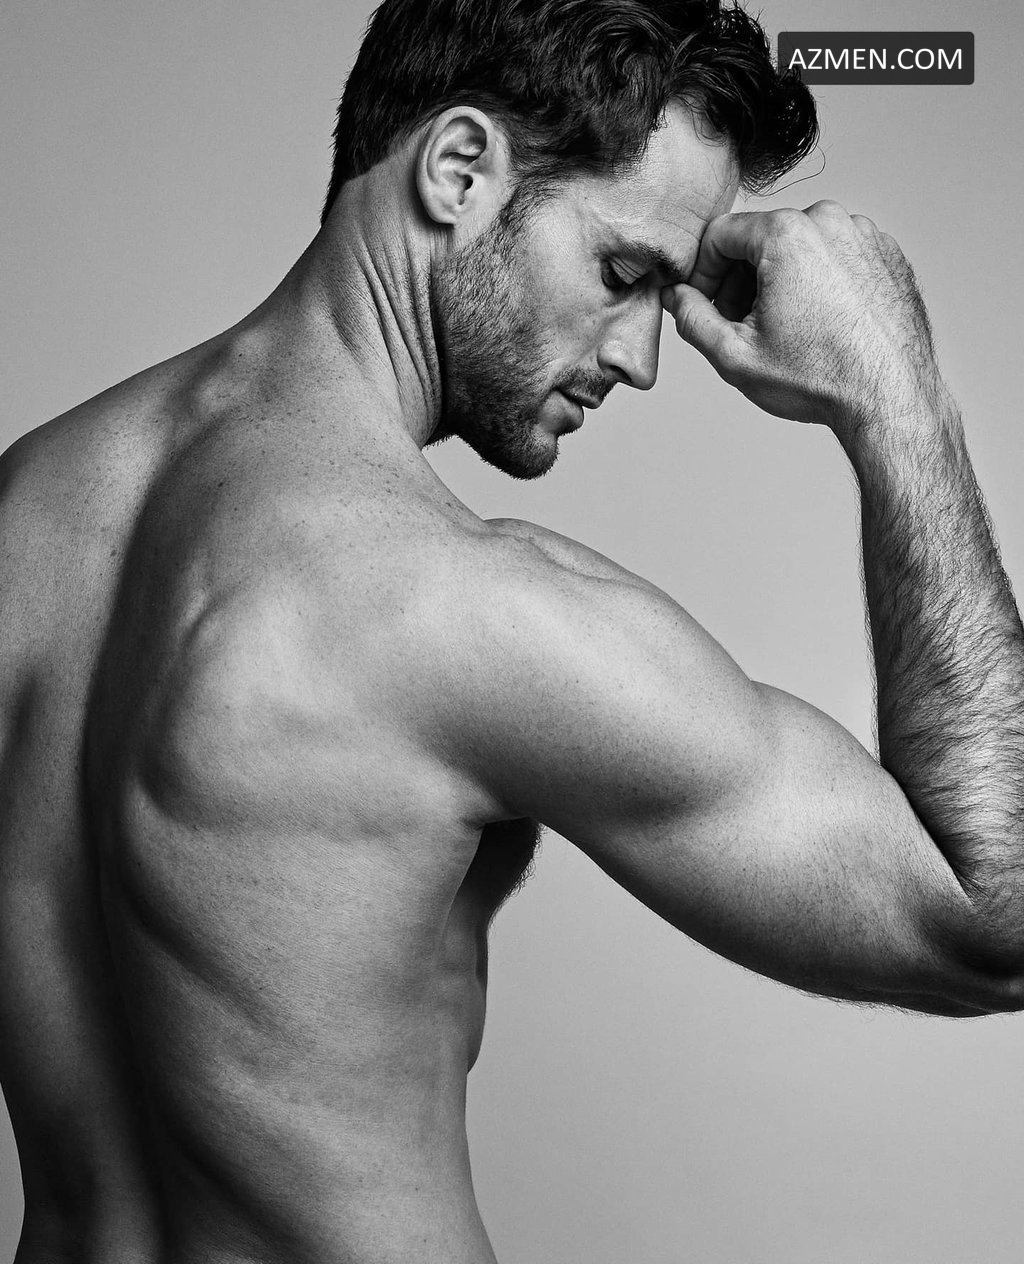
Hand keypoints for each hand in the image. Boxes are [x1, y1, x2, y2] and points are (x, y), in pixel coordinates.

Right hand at [662, 200, 942, 434]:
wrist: (890, 399)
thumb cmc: (819, 379)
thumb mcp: (733, 356)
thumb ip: (692, 318)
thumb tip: (676, 297)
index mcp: (785, 233)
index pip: (720, 236)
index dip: (702, 275)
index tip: (705, 308)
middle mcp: (828, 219)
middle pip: (761, 239)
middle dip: (743, 280)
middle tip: (743, 328)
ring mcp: (864, 233)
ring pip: (801, 247)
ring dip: (781, 281)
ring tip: (785, 330)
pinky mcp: (888, 252)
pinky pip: (837, 256)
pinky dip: (820, 282)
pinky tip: (821, 325)